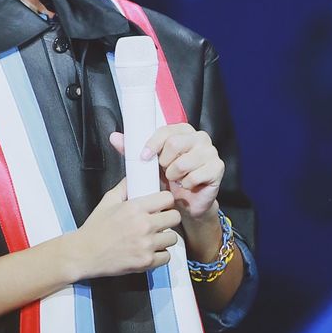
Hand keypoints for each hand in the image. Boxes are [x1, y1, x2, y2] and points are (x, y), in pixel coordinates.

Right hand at [71, 179, 180, 279]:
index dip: (165, 201)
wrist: (84, 254)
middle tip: (160, 222)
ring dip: (164, 237)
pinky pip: (166, 256)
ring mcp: (146, 245)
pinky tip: (150, 251)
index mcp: (134, 208)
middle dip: (168, 218)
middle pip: (175, 217)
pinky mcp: (146, 262)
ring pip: (173, 238)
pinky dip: (160, 255)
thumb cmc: (94, 229)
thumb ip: (123, 188)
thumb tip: (133, 178)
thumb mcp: (107, 202)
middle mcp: (143, 225)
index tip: (161, 206)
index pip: (167, 198)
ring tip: (153, 238)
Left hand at [109, 125, 223, 222]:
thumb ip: (132, 150)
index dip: (152, 144)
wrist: (185, 202)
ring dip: (174, 175)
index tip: (144, 157)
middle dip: (164, 162)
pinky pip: (195, 176)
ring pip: (183, 162)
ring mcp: (210, 151)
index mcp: (182, 130)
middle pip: (174, 143)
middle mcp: (199, 137)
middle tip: (164, 171)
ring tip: (175, 179)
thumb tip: (113, 137)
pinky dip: (186, 185)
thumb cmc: (168, 180)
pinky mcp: (217, 168)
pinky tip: (187, 186)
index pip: (165, 130)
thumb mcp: (148, 164)